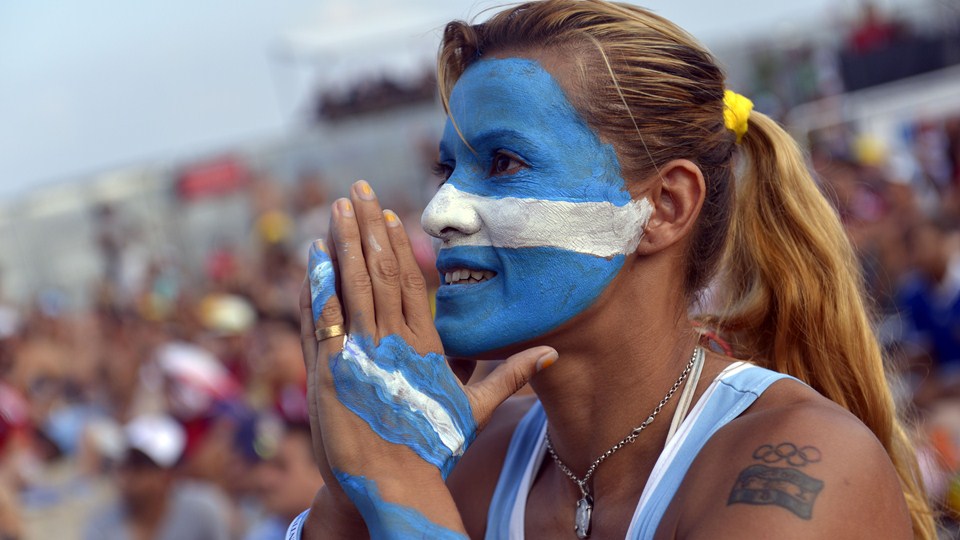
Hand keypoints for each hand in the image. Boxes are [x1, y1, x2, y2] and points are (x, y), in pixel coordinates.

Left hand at [300, 180, 556, 529]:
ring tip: (336, 208)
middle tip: (356, 190)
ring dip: (342, 244)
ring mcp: (361, 355)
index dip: (397, 245)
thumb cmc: (435, 447)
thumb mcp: (475, 409)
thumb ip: (510, 375)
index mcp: (427, 346)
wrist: (396, 486)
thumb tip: (553, 355)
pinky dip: (317, 285)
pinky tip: (312, 255)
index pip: (411, 284)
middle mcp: (394, 343)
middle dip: (367, 229)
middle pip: (381, 274)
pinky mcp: (332, 372)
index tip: (386, 215)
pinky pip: (323, 319)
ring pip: (352, 287)